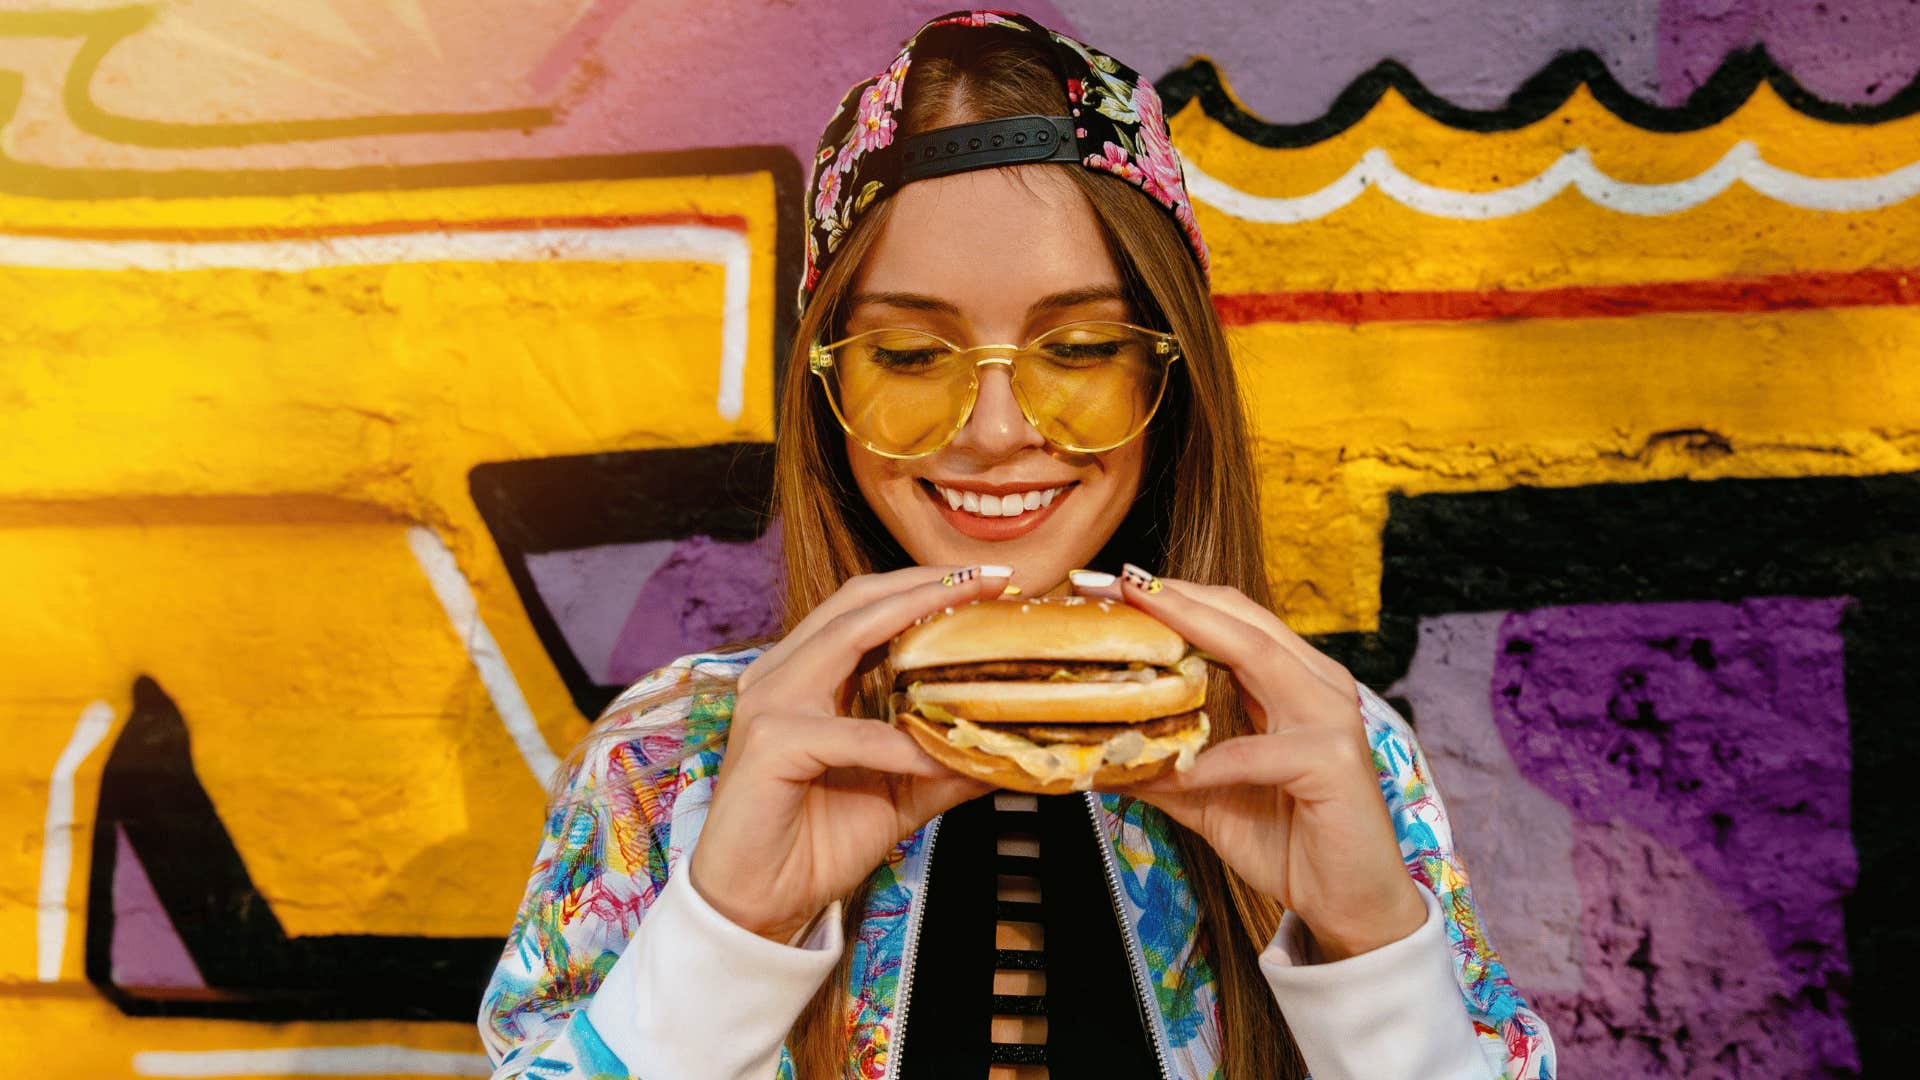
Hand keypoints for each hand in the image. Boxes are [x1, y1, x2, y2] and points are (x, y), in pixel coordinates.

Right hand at [689, 565, 1002, 943]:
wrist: (758, 903)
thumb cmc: (816, 843)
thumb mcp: (901, 794)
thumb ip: (947, 764)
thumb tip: (1012, 749)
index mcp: (806, 675)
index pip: (867, 608)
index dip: (926, 587)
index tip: (990, 582)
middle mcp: (782, 675)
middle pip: (856, 601)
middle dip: (928, 584)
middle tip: (993, 580)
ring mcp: (770, 703)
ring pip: (847, 638)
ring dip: (915, 622)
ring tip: (973, 623)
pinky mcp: (772, 745)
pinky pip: (852, 734)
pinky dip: (902, 745)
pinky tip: (939, 758)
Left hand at [1078, 565, 1424, 960]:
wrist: (1352, 904)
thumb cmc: (1290, 842)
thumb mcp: (1209, 797)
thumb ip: (1164, 767)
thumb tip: (1097, 754)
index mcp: (1293, 681)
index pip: (1231, 618)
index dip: (1173, 596)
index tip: (1113, 582)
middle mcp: (1317, 685)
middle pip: (1242, 619)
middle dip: (1175, 597)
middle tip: (1116, 581)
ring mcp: (1330, 718)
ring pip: (1257, 656)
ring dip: (1193, 635)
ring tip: (1138, 623)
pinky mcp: (1332, 762)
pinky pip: (1255, 752)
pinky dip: (1210, 761)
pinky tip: (1174, 770)